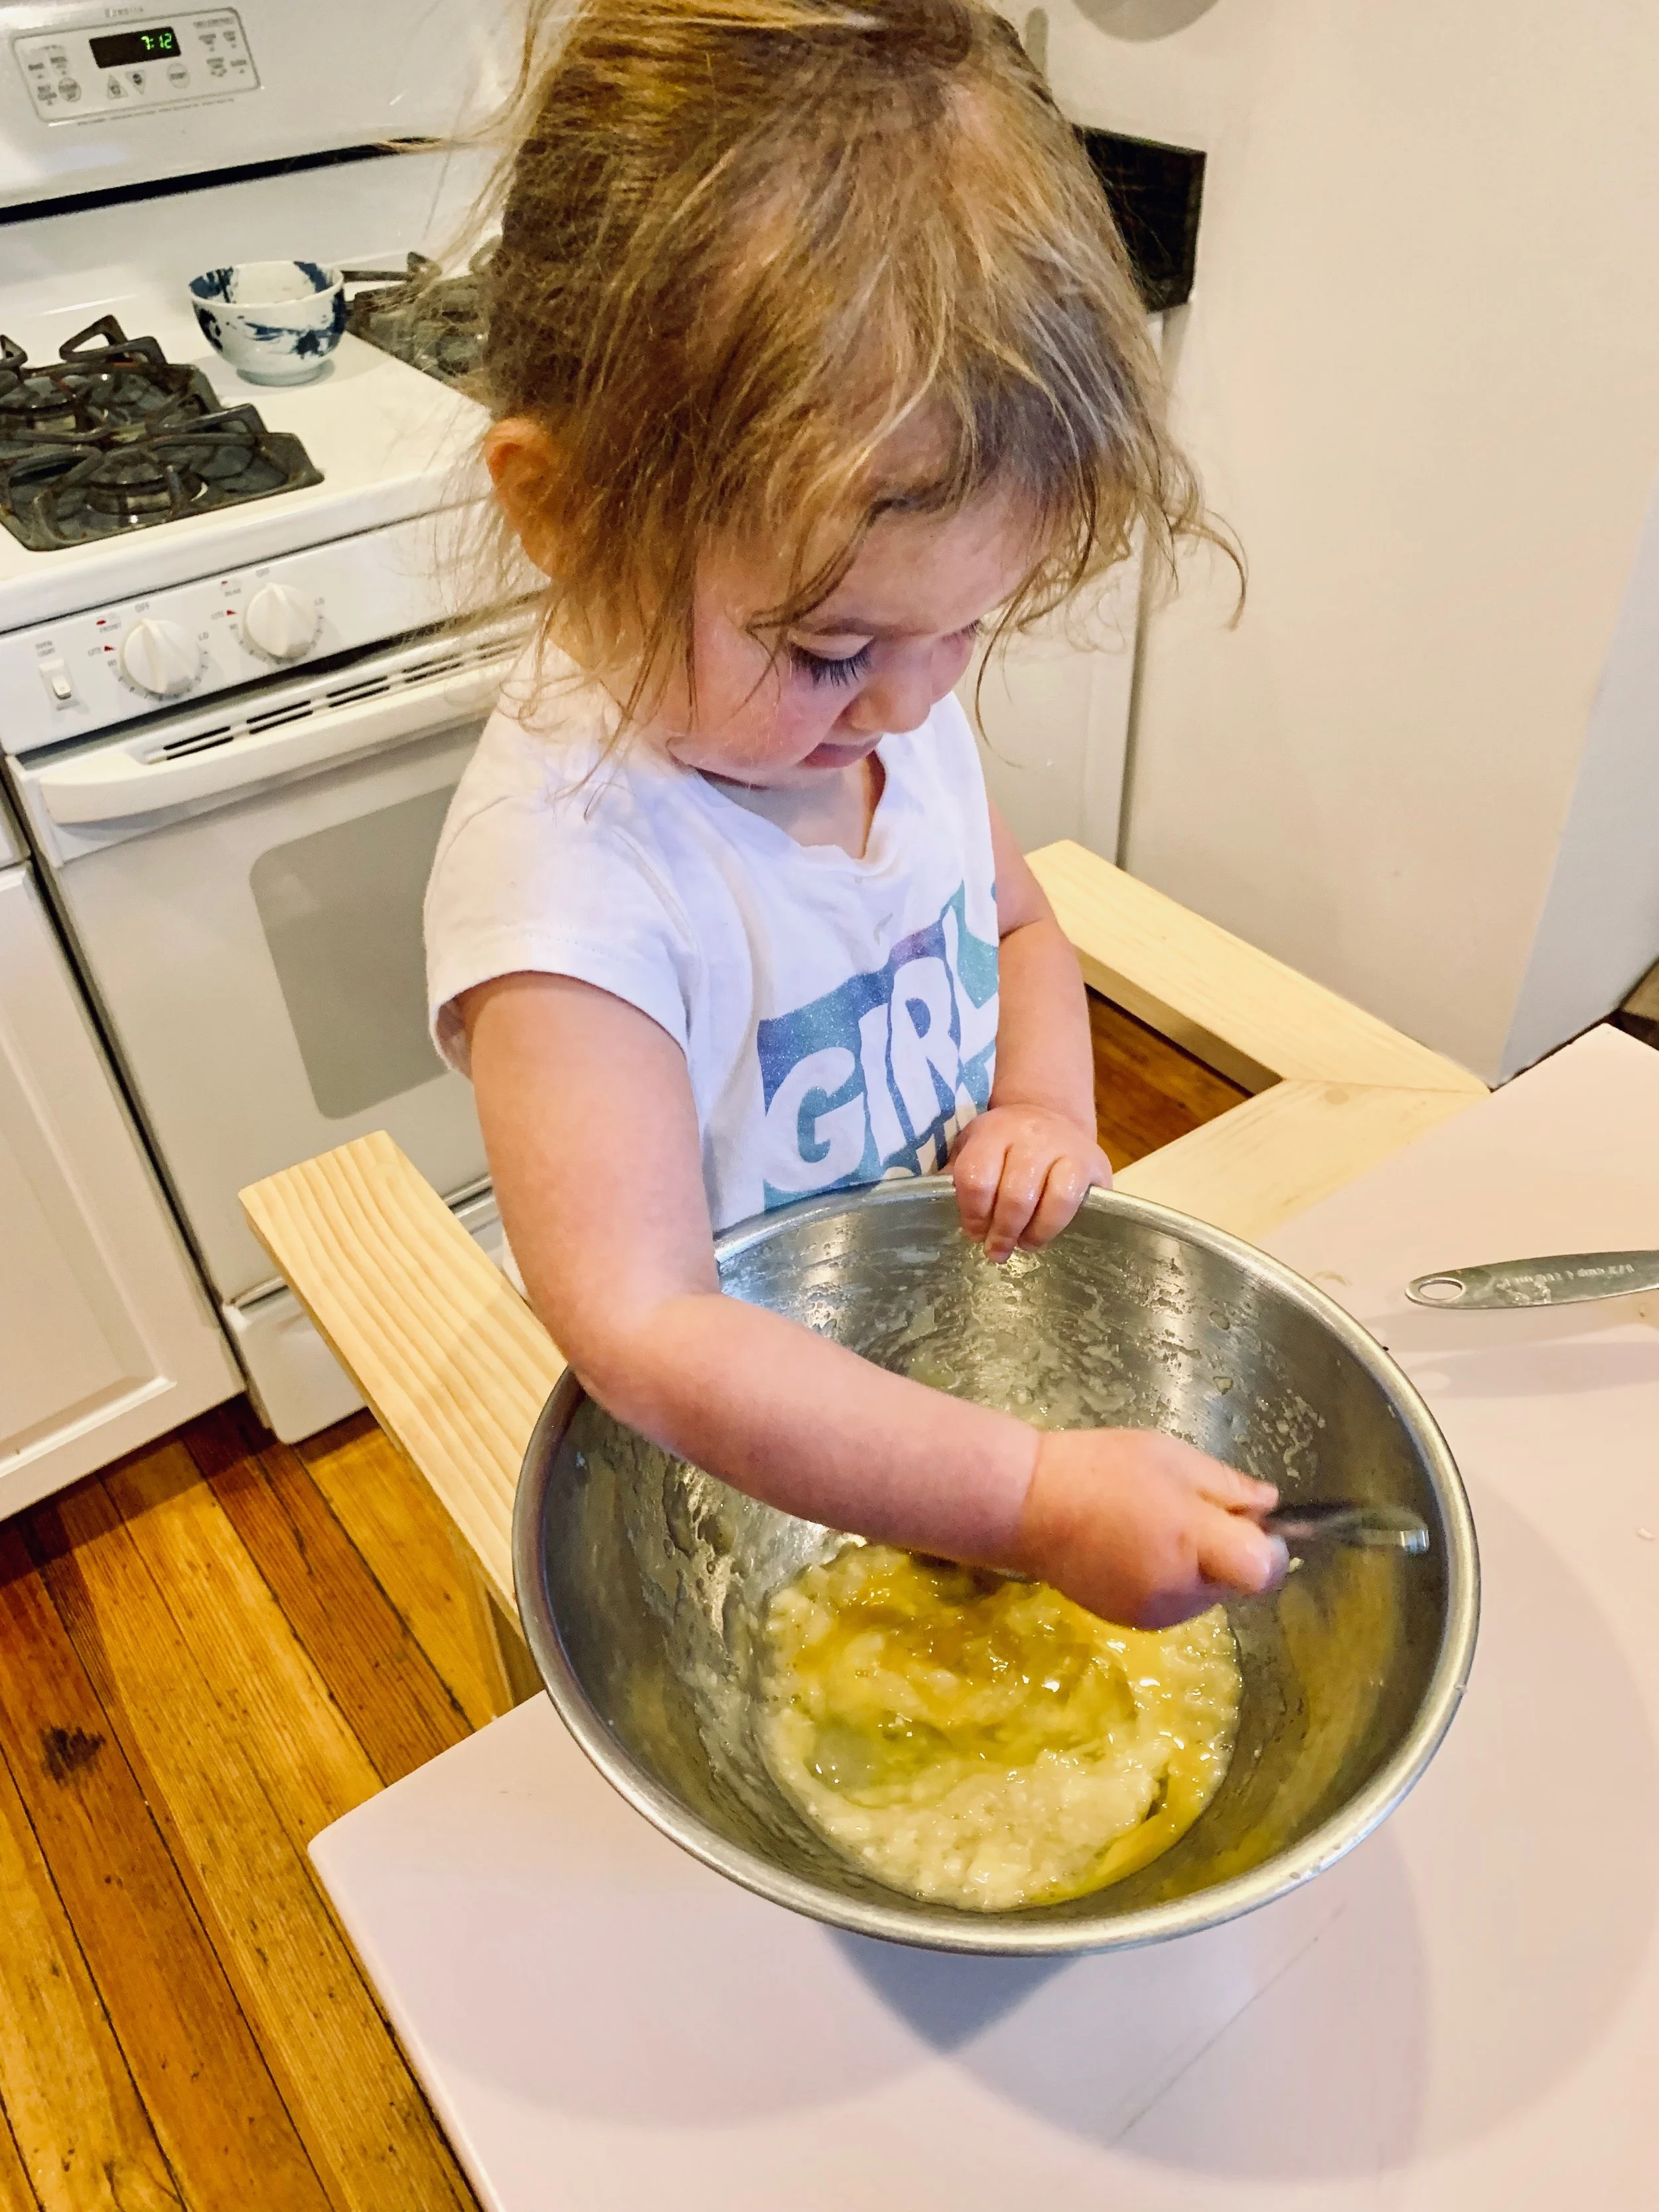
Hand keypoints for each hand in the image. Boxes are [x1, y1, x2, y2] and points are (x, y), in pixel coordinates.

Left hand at [950, 1104, 1110, 1263]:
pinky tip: (1042, 1235)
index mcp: (993, 1131)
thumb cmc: (1004, 1144)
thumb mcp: (974, 1147)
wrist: (1051, 1116)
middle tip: (995, 1250)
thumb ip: (957, 1173)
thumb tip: (935, 1208)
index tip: (973, 1232)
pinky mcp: (1092, 1162)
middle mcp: (1030, 1135)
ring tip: (1022, 1245)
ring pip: (1050, 1200)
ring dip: (1031, 1233)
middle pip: (1014, 1195)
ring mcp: (1065, 1147)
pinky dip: (1054, 1226)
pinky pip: (1072, 1202)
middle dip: (1001, 1232)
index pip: (977, 1177)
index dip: (972, 1213)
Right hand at [1010, 1429, 1287, 1628]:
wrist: (1027, 1506)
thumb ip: (1227, 1486)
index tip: (1250, 1520)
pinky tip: (1136, 1549)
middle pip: (1237, 1582)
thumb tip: (1269, 1506)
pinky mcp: (1132, 1622)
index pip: (1263, 1569)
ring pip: (1206, 1594)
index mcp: (1194, 1543)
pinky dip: (1170, 1580)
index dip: (1270, 1544)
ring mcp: (1156, 1614)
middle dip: (1228, 1550)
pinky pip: (1174, 1602)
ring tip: (1155, 1528)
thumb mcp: (1171, 1457)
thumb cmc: (1100, 1470)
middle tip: (1189, 1510)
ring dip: (1199, 1567)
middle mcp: (1181, 1591)